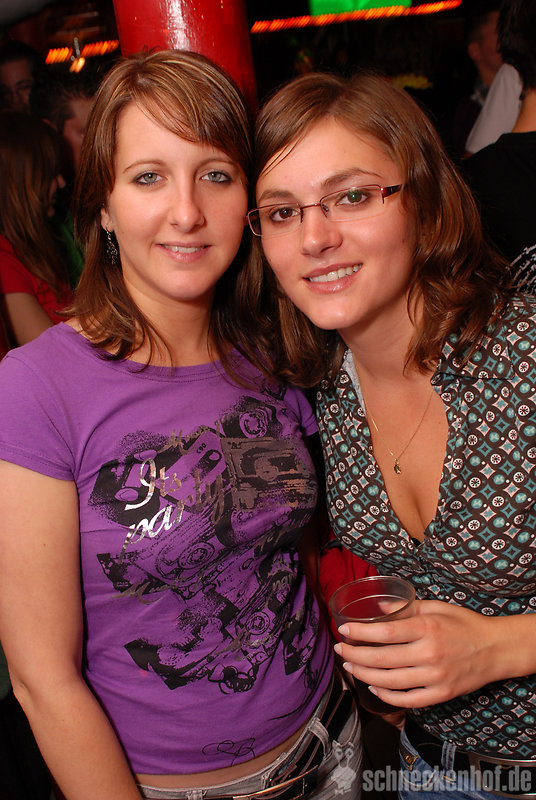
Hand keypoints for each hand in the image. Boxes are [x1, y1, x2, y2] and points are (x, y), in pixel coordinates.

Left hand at [334, 599, 528, 707]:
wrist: (495, 649)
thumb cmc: (464, 624)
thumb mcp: (435, 607)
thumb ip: (405, 608)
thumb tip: (377, 608)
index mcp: (427, 628)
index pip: (385, 632)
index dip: (360, 633)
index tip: (343, 630)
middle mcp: (429, 654)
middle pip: (381, 659)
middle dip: (354, 655)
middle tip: (340, 650)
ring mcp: (435, 677)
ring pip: (390, 682)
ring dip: (364, 675)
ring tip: (350, 667)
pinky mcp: (441, 695)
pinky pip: (407, 700)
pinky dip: (387, 696)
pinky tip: (374, 687)